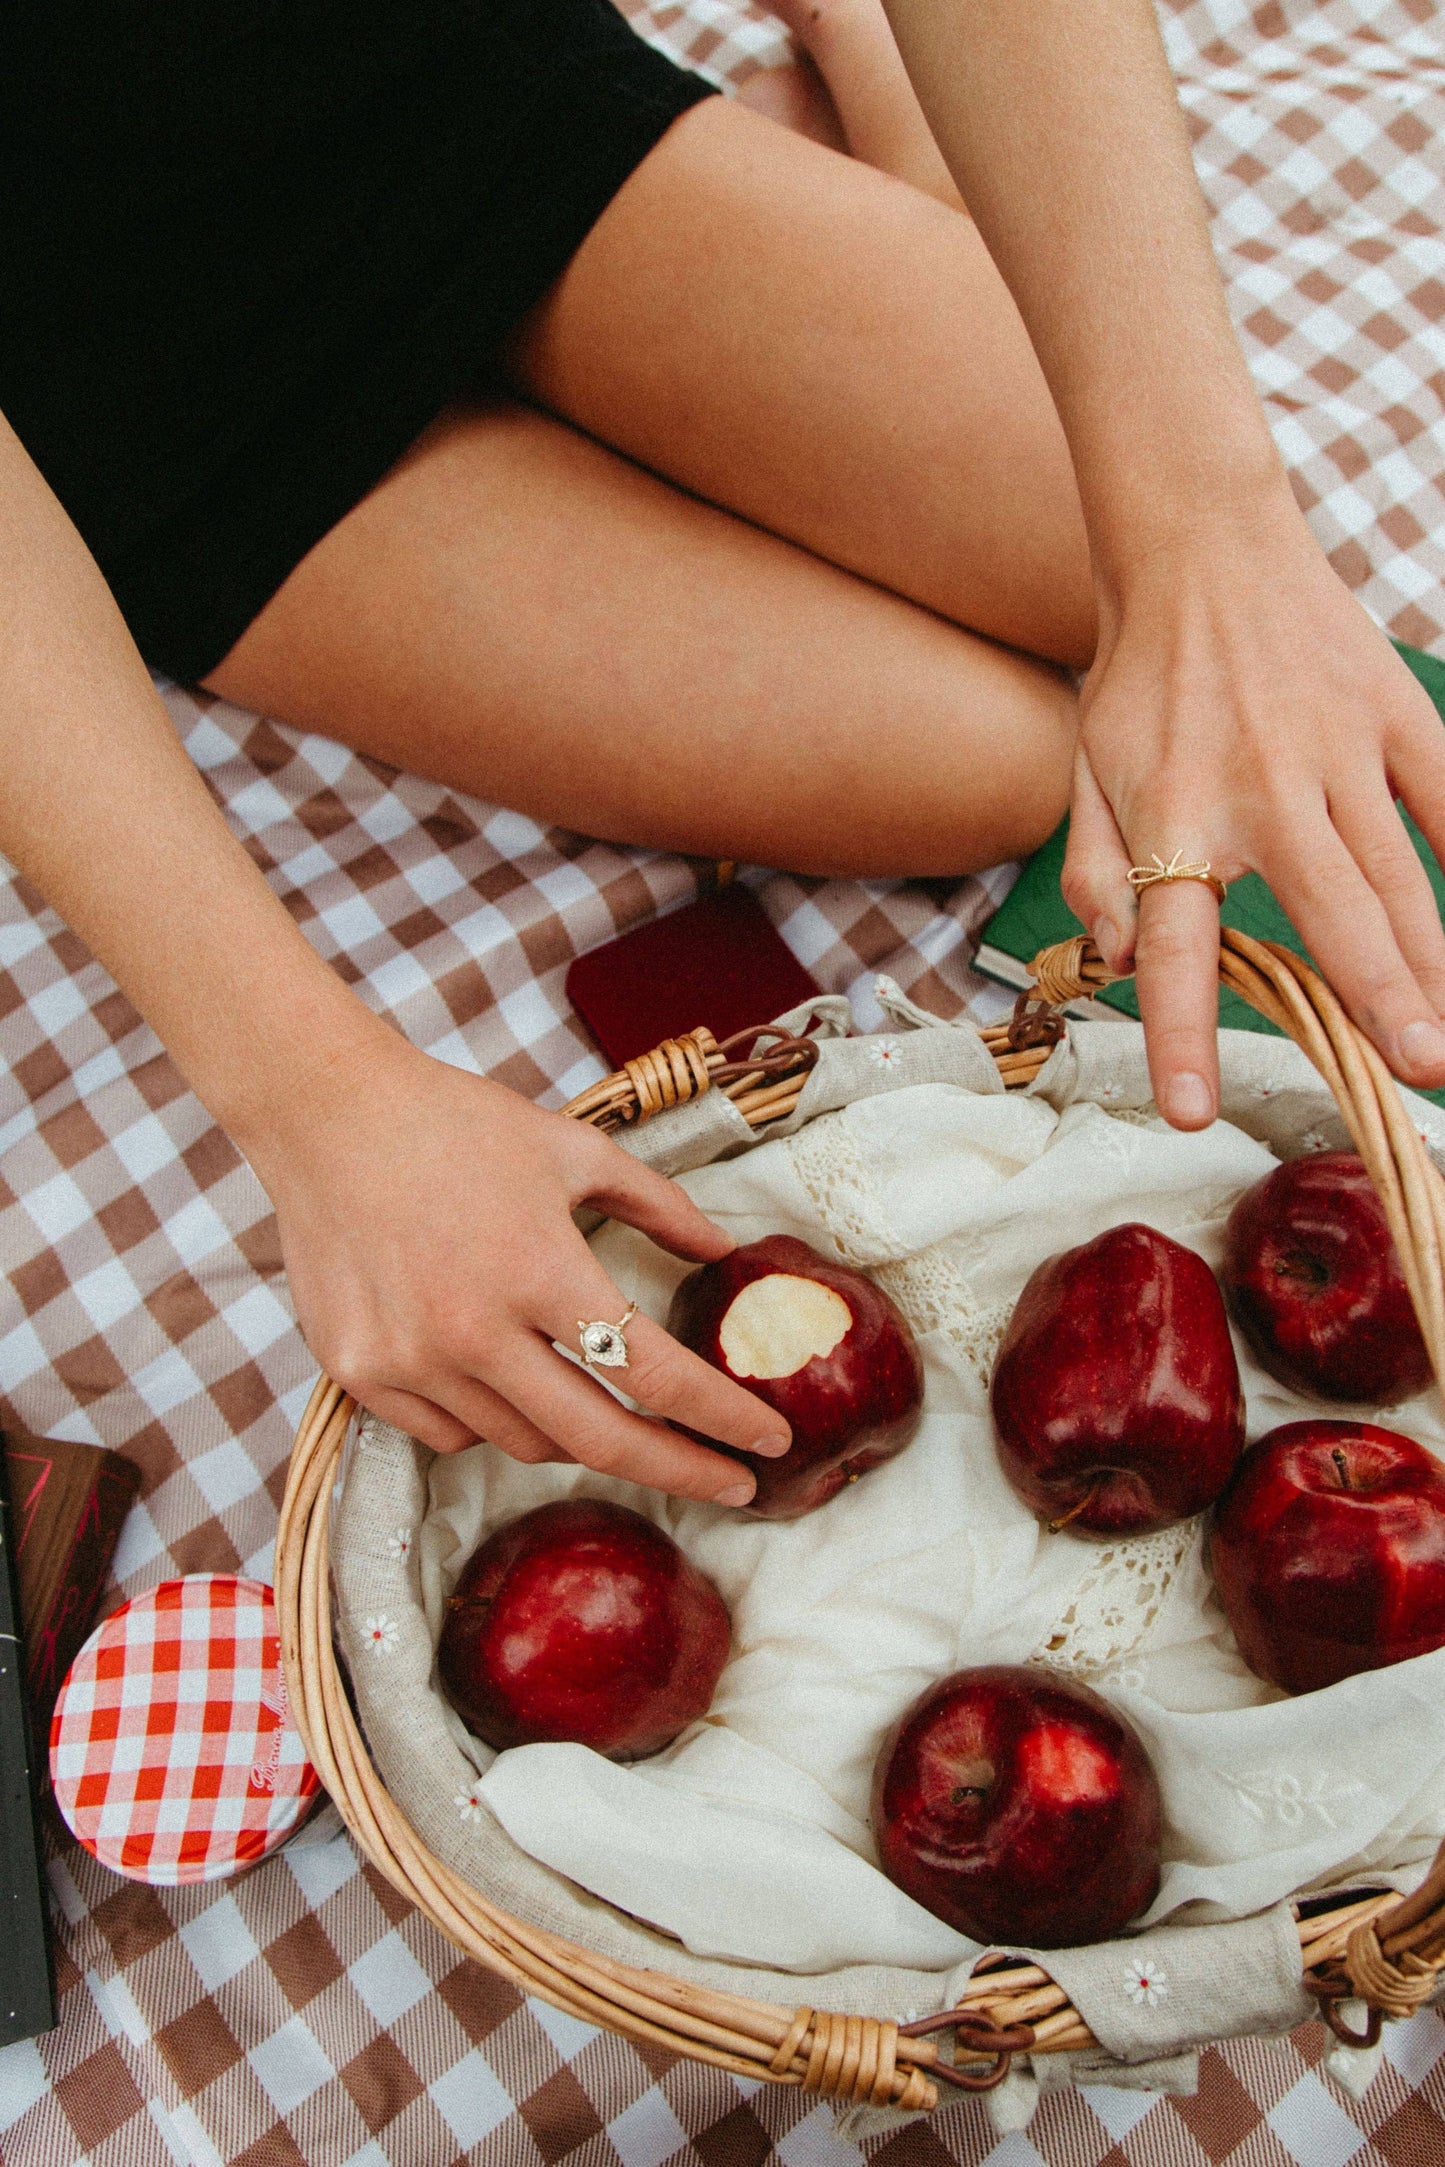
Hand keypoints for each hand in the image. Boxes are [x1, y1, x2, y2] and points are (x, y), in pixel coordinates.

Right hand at [248, 1025, 790, 1501]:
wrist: (327, 1113)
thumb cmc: (457, 1124)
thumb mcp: (574, 1149)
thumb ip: (658, 1205)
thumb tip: (723, 1248)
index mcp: (539, 1269)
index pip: (652, 1373)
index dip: (721, 1418)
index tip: (766, 1444)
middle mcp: (474, 1330)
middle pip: (600, 1440)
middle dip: (682, 1471)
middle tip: (732, 1486)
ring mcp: (409, 1361)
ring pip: (524, 1443)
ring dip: (579, 1435)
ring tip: (604, 1404)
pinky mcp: (361, 1374)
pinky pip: (452, 1434)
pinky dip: (494, 1421)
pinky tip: (506, 1380)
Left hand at [1062, 490, 1444, 1127]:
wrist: (1198, 546)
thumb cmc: (1140, 680)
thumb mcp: (1085, 773)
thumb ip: (1094, 872)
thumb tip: (1113, 957)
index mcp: (1173, 817)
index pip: (1172, 946)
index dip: (1181, 1032)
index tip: (1193, 1111)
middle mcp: (1259, 790)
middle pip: (1329, 914)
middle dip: (1376, 1000)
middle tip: (1416, 1074)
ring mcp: (1336, 748)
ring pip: (1397, 872)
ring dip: (1430, 959)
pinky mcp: (1391, 709)